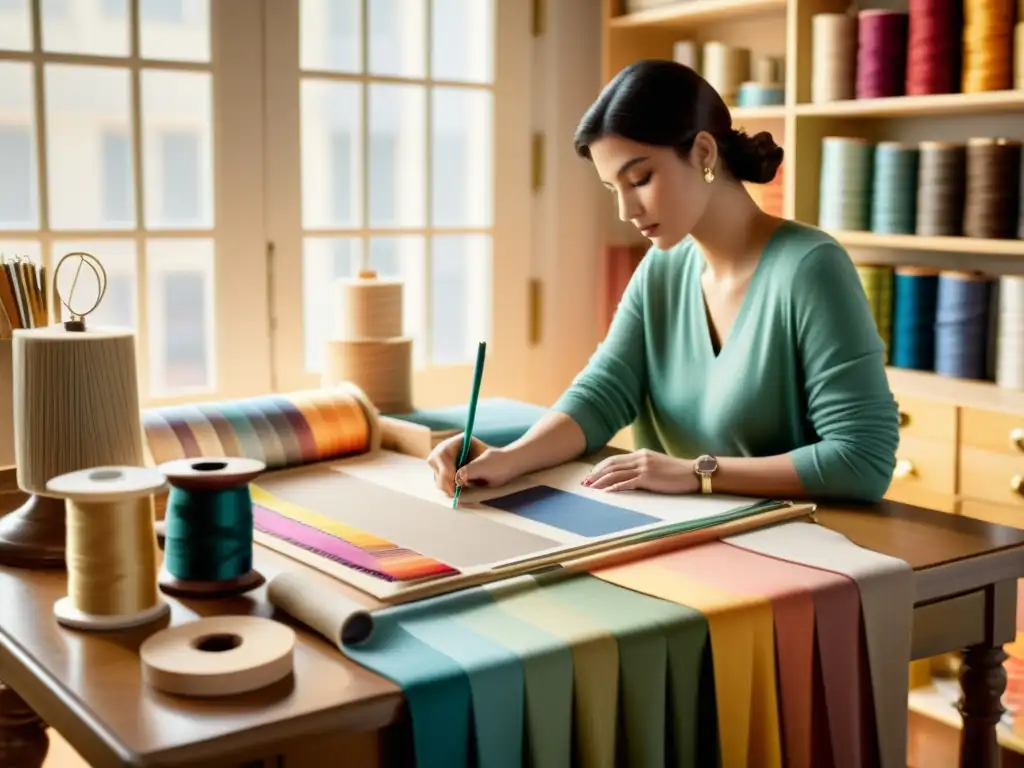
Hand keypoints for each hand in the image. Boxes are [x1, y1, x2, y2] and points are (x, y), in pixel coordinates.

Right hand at [427, 434, 521, 496]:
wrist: (504, 468)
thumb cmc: (498, 464)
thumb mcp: (485, 466)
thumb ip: (469, 470)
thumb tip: (456, 479)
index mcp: (460, 441)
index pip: (443, 453)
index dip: (444, 468)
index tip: (453, 482)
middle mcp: (450, 449)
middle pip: (434, 462)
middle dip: (442, 478)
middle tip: (453, 492)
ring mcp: (447, 460)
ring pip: (436, 472)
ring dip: (444, 484)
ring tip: (456, 492)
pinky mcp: (448, 472)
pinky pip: (441, 480)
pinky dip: (446, 487)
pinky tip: (456, 491)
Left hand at [583, 449, 698, 493]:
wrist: (693, 473)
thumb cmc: (678, 473)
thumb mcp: (657, 466)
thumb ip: (643, 468)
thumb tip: (630, 476)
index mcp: (641, 454)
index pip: (614, 460)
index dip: (600, 468)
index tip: (591, 476)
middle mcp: (640, 458)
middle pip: (611, 465)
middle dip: (596, 474)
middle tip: (584, 483)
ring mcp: (643, 467)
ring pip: (615, 473)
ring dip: (600, 482)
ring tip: (590, 489)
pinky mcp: (648, 477)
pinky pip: (626, 482)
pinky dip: (613, 487)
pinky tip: (605, 493)